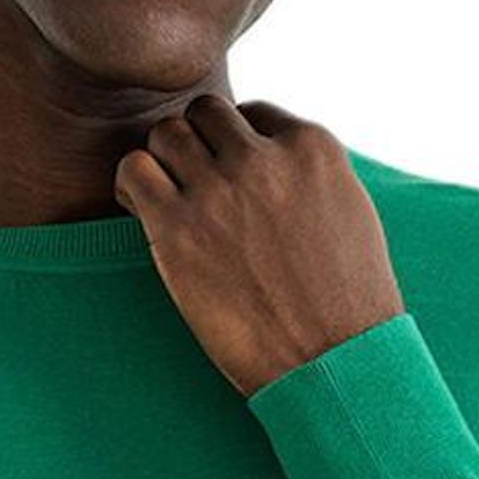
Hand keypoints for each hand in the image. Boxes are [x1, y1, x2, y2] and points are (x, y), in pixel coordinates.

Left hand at [113, 95, 405, 396]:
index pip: (254, 116)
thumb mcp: (348, 214)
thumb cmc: (346, 306)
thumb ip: (308, 178)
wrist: (332, 364)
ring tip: (168, 201)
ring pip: (165, 134)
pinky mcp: (178, 229)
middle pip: (206, 115)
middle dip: (199, 145)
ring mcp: (218, 190)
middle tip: (197, 190)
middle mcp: (262, 157)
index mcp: (311, 147)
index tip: (234, 183)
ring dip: (163, 161)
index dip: (237, 147)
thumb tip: (278, 166)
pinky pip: (133, 172)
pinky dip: (131, 185)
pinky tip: (142, 213)